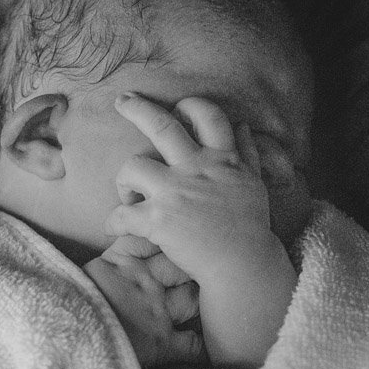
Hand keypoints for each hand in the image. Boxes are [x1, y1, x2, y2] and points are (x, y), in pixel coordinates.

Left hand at [104, 93, 296, 368]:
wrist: (242, 267)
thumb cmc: (249, 228)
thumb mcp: (253, 184)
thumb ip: (247, 153)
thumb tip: (242, 125)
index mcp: (222, 160)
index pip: (208, 115)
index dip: (190, 106)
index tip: (179, 108)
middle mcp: (197, 169)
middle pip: (162, 126)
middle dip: (138, 109)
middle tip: (122, 101)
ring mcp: (176, 193)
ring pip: (132, 166)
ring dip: (123, 180)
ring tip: (127, 195)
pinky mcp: (158, 220)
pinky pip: (122, 213)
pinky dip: (114, 221)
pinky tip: (116, 228)